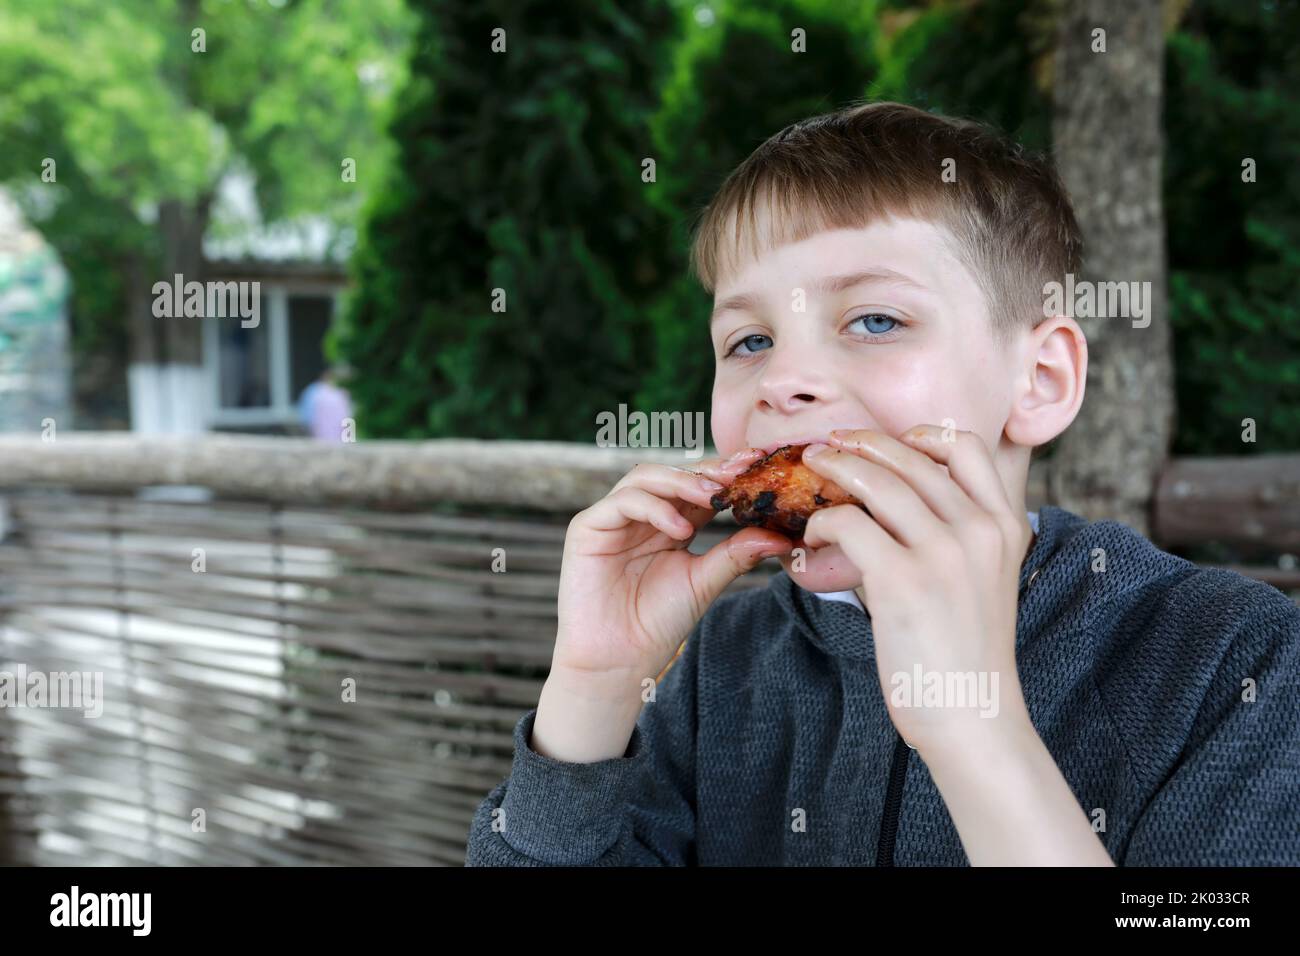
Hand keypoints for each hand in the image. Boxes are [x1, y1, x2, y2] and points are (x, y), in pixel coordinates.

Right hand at [553, 450, 793, 695]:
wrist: (618, 661)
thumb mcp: (704, 582)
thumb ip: (736, 554)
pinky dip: (653, 508)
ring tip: (712, 498)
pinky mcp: (586, 528)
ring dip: (681, 483)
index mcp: (667, 524)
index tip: (757, 466)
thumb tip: (781, 536)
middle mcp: (639, 515)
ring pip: (645, 477)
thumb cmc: (657, 624)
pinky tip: (679, 530)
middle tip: (739, 472)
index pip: (696, 487)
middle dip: (706, 471)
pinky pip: (622, 502)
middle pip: (672, 474)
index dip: (724, 474)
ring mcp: (611, 519)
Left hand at [797, 425, 1034, 755]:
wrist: (972, 716)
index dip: (921, 435)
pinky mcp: (902, 581)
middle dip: (860, 444)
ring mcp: (943, 553)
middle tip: (827, 447)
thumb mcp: (984, 578)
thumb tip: (896, 497)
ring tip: (811, 472)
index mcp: (1005, 525)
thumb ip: (957, 534)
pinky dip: (823, 522)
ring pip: (877, 482)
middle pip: (912, 458)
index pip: (967, 448)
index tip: (888, 442)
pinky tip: (813, 535)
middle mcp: (979, 530)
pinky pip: (849, 525)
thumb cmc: (965, 652)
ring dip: (834, 470)